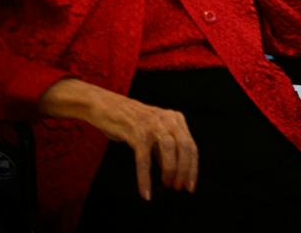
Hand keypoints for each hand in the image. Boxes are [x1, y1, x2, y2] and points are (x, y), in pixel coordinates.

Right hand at [40, 80, 196, 199]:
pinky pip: (144, 160)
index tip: (190, 186)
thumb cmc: (132, 123)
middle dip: (185, 171)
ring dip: (171, 171)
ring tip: (168, 185)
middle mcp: (168, 119)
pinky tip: (146, 193)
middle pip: (185, 147)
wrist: (108, 107)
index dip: (192, 168)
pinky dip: (145, 179)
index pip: (191, 146)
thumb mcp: (154, 132)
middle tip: (179, 188)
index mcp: (176, 119)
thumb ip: (165, 148)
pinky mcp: (137, 133)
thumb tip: (174, 173)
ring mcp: (153, 125)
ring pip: (170, 150)